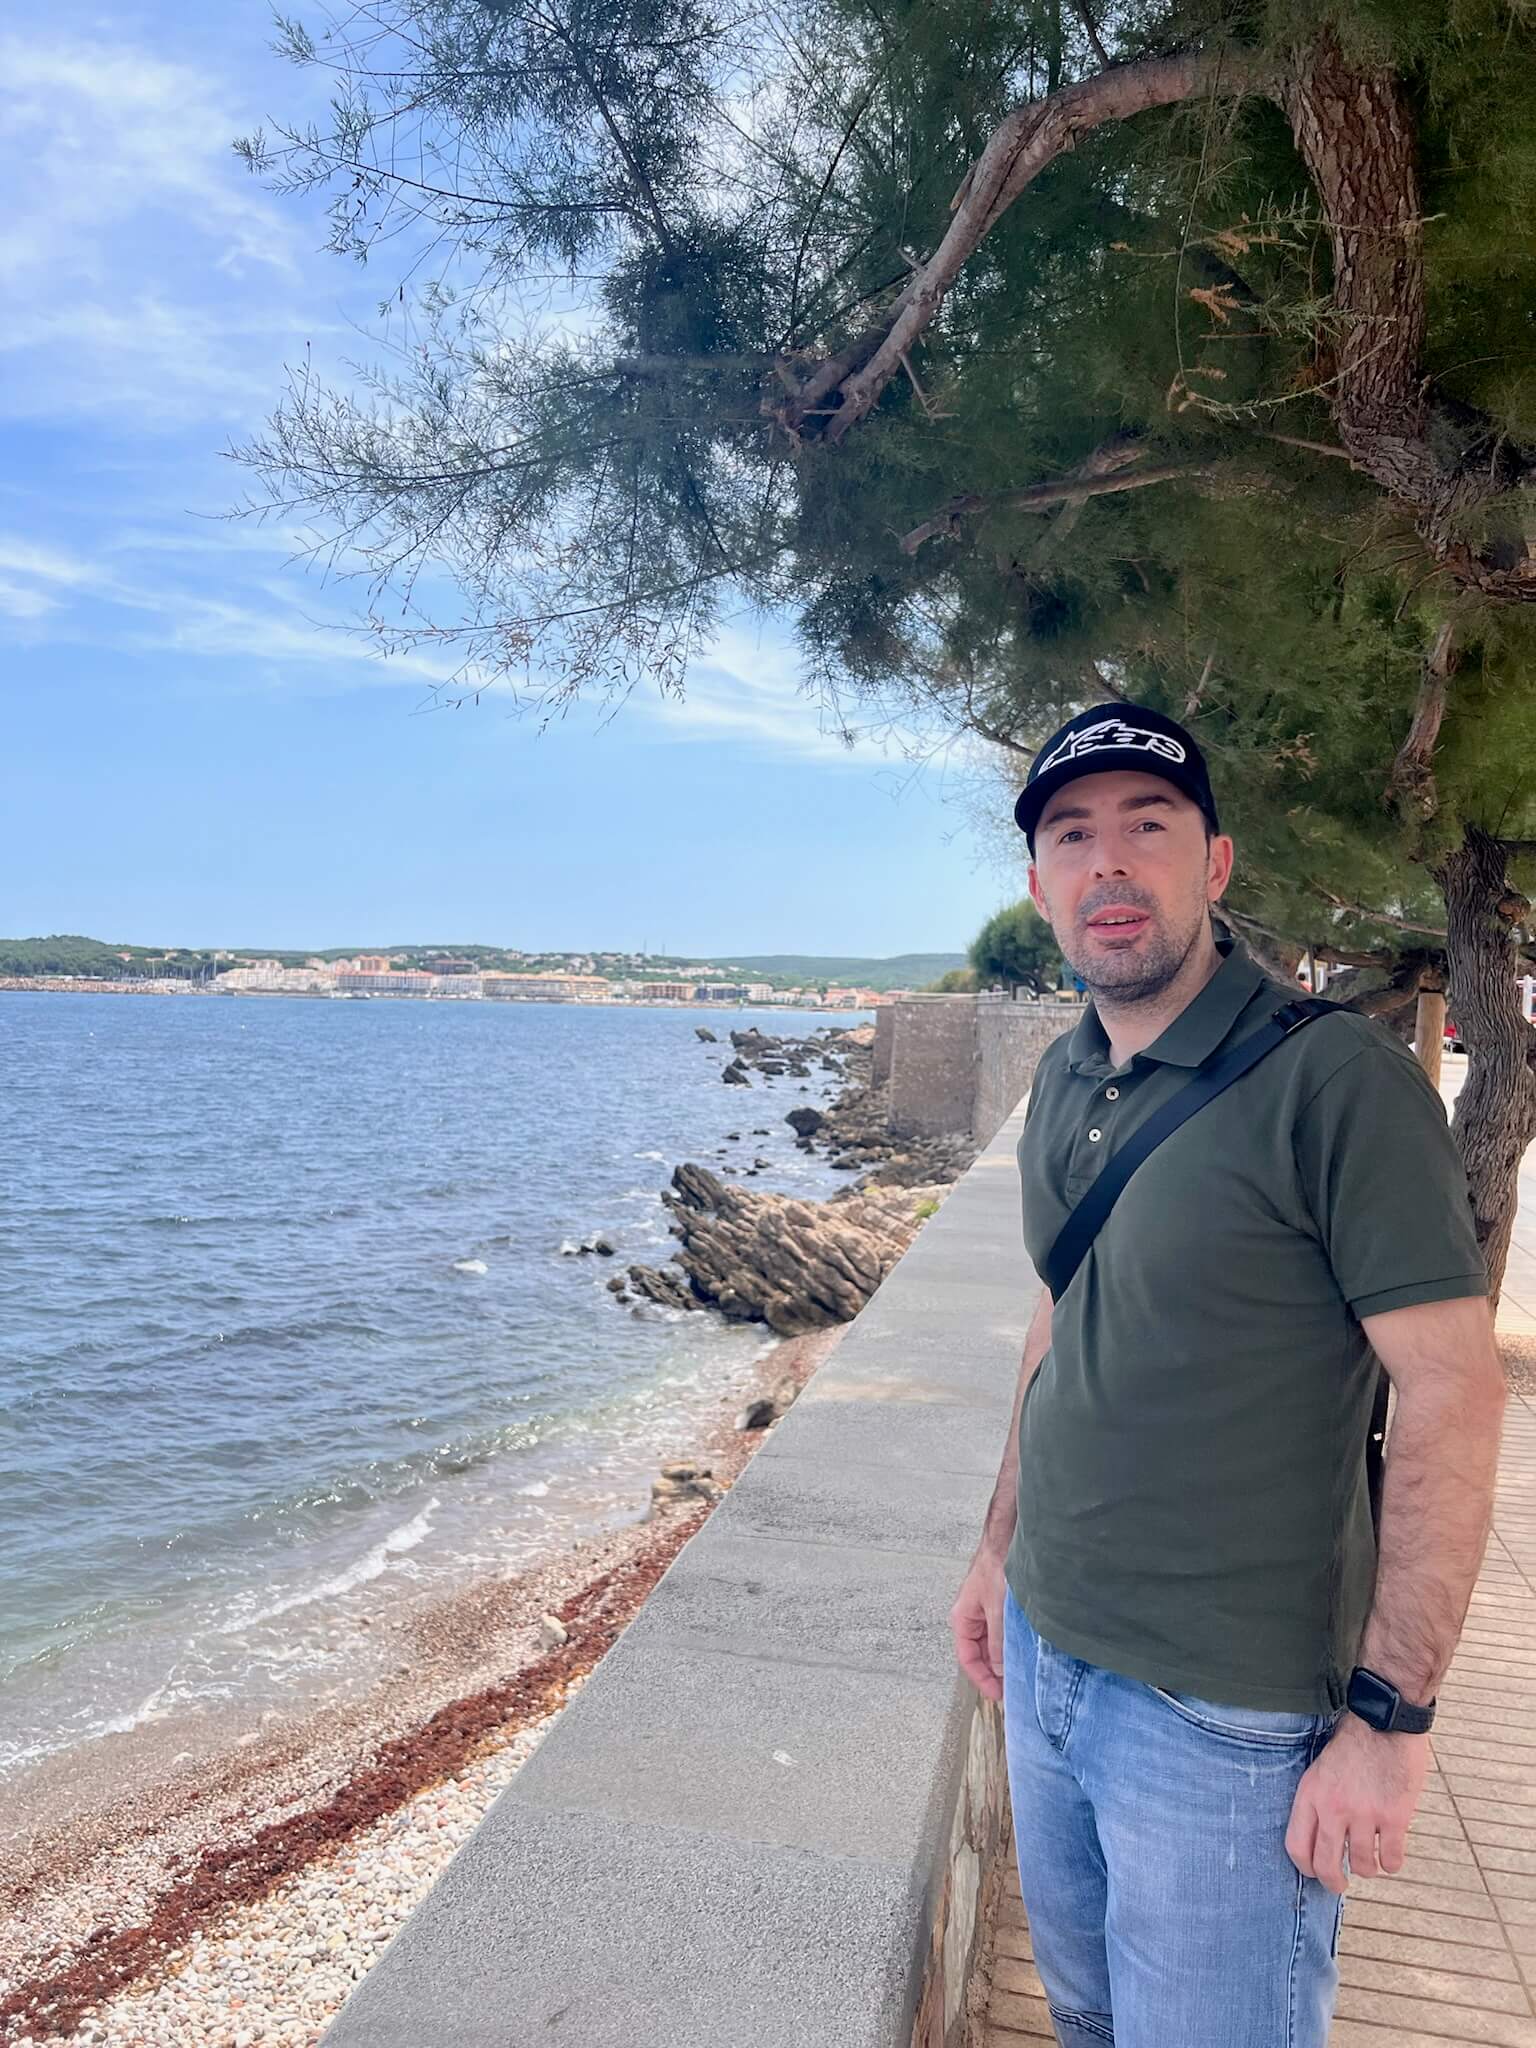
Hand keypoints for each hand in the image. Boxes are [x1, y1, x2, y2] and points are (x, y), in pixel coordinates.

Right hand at [950, 1549, 1008, 1701]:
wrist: (1007, 1540)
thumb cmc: (996, 1567)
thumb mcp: (997, 1611)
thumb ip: (998, 1643)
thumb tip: (1000, 1671)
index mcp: (962, 1619)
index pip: (968, 1658)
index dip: (982, 1679)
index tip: (998, 1695)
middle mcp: (972, 1618)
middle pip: (980, 1654)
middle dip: (995, 1672)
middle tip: (1013, 1689)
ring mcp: (986, 1612)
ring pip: (993, 1645)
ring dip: (1004, 1659)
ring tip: (1020, 1674)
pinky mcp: (999, 1607)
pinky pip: (1002, 1633)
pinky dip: (1011, 1645)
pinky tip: (1024, 1652)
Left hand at [1285, 1712, 1430, 1893]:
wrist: (1385, 1720)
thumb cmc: (1353, 1740)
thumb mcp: (1321, 1766)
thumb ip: (1318, 1799)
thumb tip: (1319, 1834)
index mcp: (1310, 1794)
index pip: (1296, 1846)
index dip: (1305, 1867)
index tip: (1315, 1871)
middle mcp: (1333, 1808)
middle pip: (1326, 1866)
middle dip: (1333, 1883)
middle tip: (1340, 1886)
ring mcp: (1364, 1814)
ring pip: (1362, 1866)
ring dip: (1367, 1869)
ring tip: (1370, 1863)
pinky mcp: (1394, 1817)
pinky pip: (1391, 1859)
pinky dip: (1391, 1863)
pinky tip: (1391, 1857)